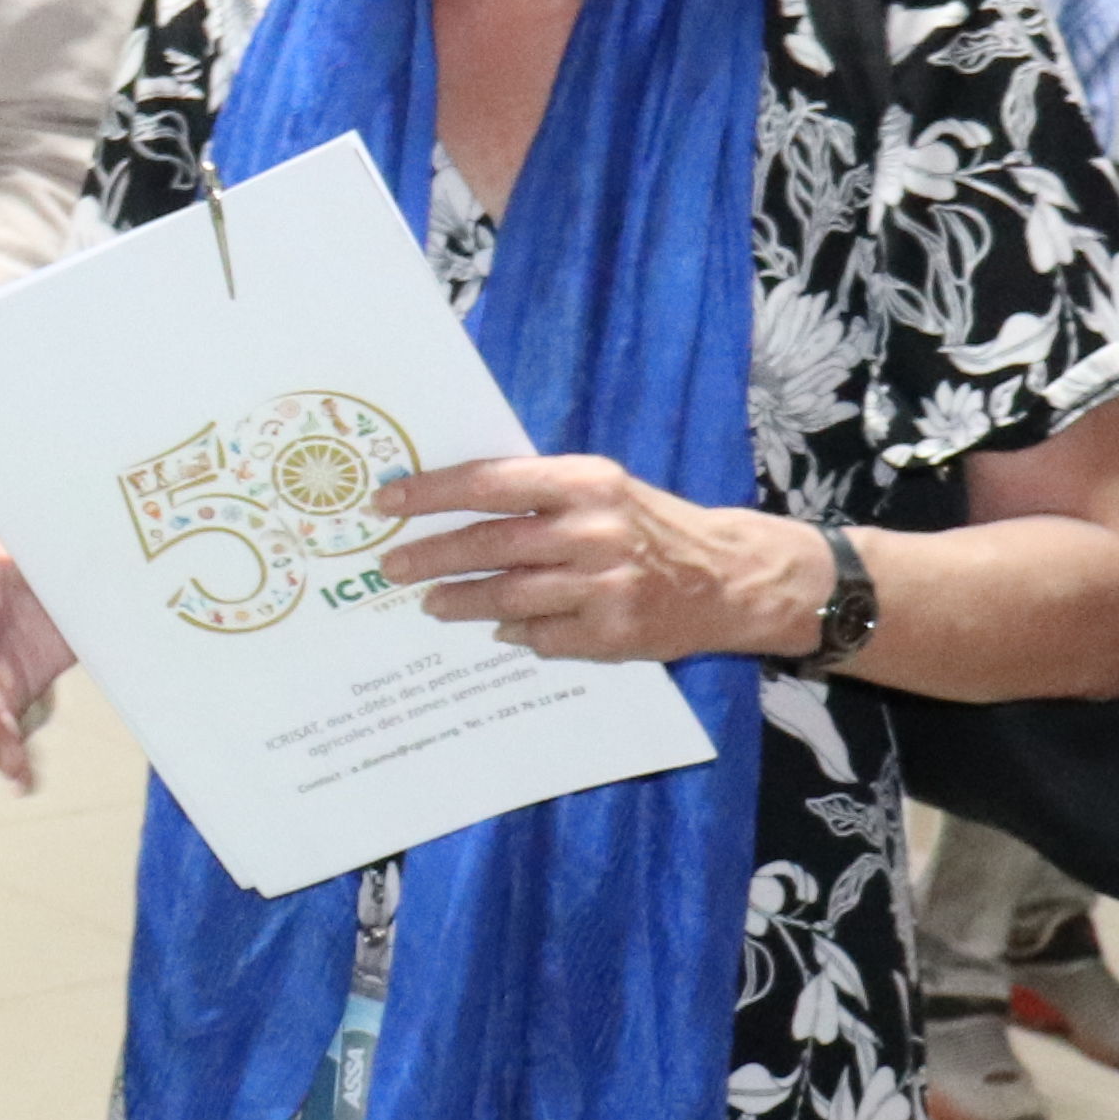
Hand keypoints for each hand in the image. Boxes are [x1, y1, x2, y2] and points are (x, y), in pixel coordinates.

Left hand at [371, 458, 824, 662]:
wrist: (731, 576)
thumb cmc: (650, 525)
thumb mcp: (601, 489)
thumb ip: (537, 494)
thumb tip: (454, 504)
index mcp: (585, 482)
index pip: (489, 482)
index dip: (432, 493)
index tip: (387, 503)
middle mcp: (593, 530)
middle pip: (489, 545)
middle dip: (431, 556)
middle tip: (392, 567)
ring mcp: (604, 585)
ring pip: (508, 597)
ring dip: (462, 601)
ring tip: (432, 602)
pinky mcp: (614, 633)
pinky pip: (543, 637)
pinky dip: (515, 633)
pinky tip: (498, 629)